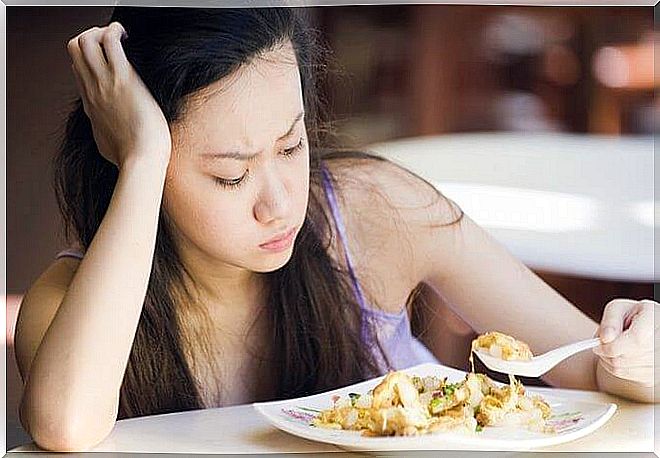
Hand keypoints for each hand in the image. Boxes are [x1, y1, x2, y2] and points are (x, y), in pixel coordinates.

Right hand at [66, 22, 171, 168]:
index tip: (108, 59)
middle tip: (113, 42)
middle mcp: (93, 90)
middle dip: (90, 36)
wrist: (140, 160)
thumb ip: (106, 134)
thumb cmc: (133, 157)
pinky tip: (126, 35)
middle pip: (75, 50)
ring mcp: (105, 83)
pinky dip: (114, 30)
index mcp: (92, 105)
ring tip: (120, 36)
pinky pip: (109, 41)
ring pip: (86, 41)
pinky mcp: (123, 78)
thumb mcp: (109, 145)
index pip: (77, 69)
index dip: (89, 58)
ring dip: (100, 31)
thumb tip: (111, 137)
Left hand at [593, 298, 656, 386]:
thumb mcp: (618, 309)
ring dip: (608, 360)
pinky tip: (616, 356)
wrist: (646, 327)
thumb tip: (605, 338)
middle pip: (628, 356)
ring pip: (625, 368)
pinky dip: (615, 367)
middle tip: (599, 344)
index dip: (613, 345)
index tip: (597, 344)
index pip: (636, 340)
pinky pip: (627, 375)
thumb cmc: (630, 315)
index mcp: (655, 318)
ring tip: (609, 347)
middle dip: (606, 352)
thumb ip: (610, 321)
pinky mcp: (655, 372)